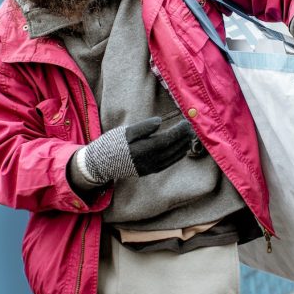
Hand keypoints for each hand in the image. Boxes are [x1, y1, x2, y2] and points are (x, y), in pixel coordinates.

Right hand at [77, 117, 195, 184]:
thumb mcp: (125, 131)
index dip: (179, 131)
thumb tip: (160, 121)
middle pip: (173, 148)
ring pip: (172, 157)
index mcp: (145, 149)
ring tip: (190, 137)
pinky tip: (181, 151)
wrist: (101, 164)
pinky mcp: (149, 171)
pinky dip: (177, 157)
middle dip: (184, 137)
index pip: (168, 139)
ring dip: (183, 146)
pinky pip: (168, 164)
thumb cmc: (112, 144)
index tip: (187, 122)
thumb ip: (143, 127)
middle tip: (192, 127)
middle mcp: (150, 160)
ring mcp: (150, 167)